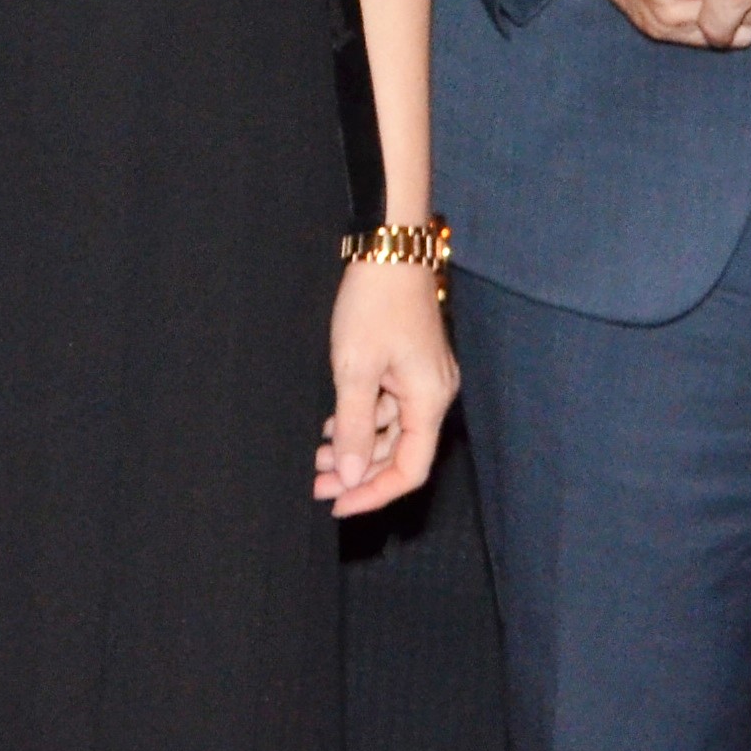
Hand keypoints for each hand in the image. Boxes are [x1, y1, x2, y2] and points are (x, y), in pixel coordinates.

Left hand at [313, 257, 456, 516]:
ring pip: (392, 431)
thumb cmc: (374, 302)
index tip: (338, 504)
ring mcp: (424, 377)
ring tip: (315, 456)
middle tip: (316, 484)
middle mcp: (434, 393)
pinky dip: (361, 420)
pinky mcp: (411, 362)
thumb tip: (352, 476)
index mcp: (429, 399)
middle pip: (401, 453)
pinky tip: (330, 425)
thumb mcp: (355, 369)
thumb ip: (353, 427)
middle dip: (359, 472)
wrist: (388, 245)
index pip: (410, 470)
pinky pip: (389, 407)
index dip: (375, 493)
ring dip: (355, 446)